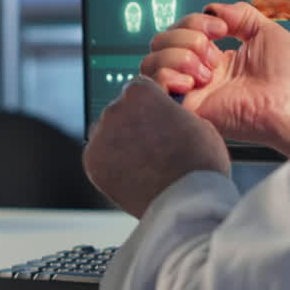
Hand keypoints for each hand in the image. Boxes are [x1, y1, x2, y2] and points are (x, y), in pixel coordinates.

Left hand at [83, 76, 229, 217]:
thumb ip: (172, 110)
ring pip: (107, 131)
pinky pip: (99, 154)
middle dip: (133, 122)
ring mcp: (100, 136)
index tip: (155, 118)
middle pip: (120, 108)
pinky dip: (110, 162)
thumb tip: (165, 113)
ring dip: (120, 141)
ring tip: (143, 162)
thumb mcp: (197, 121)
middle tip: (152, 145)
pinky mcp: (92, 162)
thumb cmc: (198, 164)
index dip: (150, 104)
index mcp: (141, 92)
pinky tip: (131, 172)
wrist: (187, 202)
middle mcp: (115, 108)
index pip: (138, 87)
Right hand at [140, 2, 289, 155]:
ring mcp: (193, 92)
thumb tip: (212, 10)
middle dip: (185, 36)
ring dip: (177, 54)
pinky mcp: (188, 110)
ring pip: (152, 62)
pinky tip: (192, 80)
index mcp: (218, 58)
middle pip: (161, 42)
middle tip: (213, 50)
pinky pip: (155, 87)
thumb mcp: (267, 31)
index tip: (222, 29)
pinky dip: (167, 75)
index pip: (181, 30)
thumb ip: (239, 14)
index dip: (194, 22)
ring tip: (206, 69)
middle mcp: (201, 74)